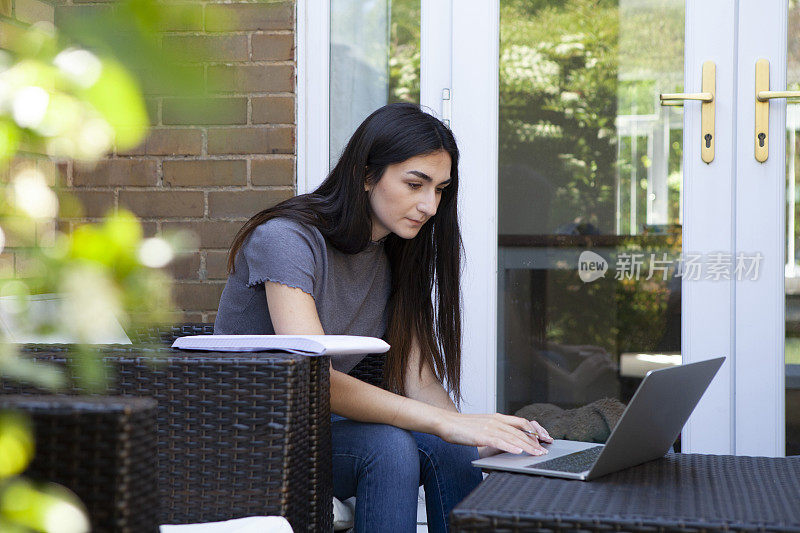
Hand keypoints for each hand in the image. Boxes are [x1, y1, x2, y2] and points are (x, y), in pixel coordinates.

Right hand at [437, 412, 552, 455]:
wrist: (446, 422)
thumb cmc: (462, 426)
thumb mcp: (483, 425)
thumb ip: (496, 430)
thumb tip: (507, 439)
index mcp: (497, 417)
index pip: (522, 423)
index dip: (534, 431)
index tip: (543, 439)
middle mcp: (496, 420)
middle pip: (521, 431)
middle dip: (535, 442)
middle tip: (544, 450)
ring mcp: (489, 427)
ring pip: (513, 437)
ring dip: (527, 446)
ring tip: (537, 453)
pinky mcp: (482, 435)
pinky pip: (499, 441)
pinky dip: (510, 447)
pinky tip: (518, 452)